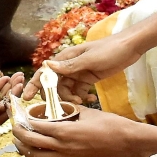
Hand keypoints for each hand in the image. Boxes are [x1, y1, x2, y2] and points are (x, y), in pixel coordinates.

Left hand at [13, 106, 142, 156]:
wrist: (126, 142)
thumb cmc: (110, 124)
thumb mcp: (87, 111)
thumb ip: (70, 109)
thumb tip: (58, 106)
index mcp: (64, 130)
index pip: (35, 125)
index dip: (23, 119)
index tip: (17, 112)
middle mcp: (62, 145)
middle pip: (31, 143)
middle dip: (18, 134)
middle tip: (13, 124)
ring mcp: (66, 154)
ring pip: (37, 156)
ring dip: (25, 147)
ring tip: (20, 137)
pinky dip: (38, 152)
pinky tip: (39, 143)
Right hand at [23, 34, 142, 102]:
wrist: (130, 48)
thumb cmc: (109, 50)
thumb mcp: (89, 59)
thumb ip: (69, 66)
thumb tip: (46, 67)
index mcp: (66, 58)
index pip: (45, 72)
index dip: (34, 84)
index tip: (26, 98)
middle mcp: (69, 66)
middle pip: (54, 85)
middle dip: (55, 97)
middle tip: (62, 109)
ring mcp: (78, 73)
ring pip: (66, 91)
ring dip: (70, 99)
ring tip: (80, 104)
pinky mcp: (88, 79)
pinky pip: (78, 91)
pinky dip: (82, 98)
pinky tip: (90, 101)